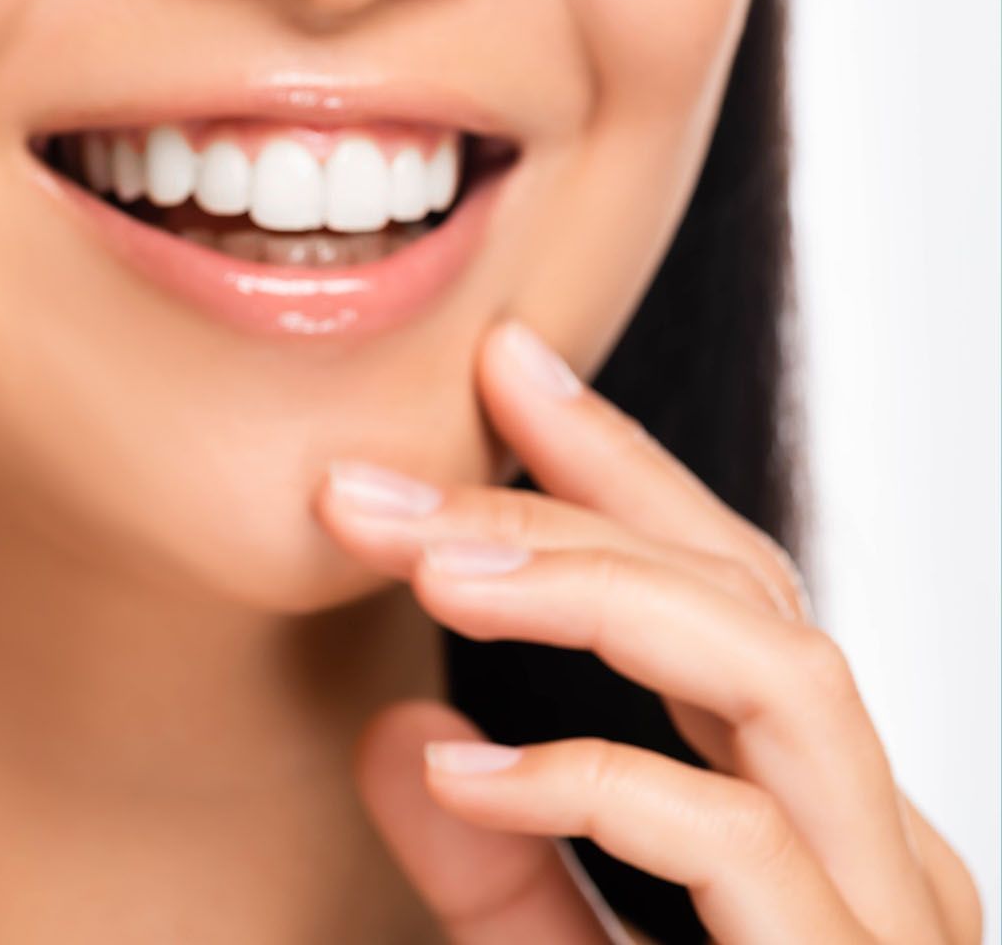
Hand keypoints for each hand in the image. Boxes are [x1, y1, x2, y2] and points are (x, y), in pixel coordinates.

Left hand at [325, 322, 980, 943]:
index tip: (501, 367)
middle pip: (747, 598)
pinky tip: (460, 778)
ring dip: (587, 595)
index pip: (730, 591)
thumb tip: (394, 734)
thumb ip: (489, 866)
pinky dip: (587, 783)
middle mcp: (875, 843)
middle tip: (371, 486)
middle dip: (558, 511)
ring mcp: (886, 912)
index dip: (616, 468)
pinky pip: (738, 834)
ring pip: (777, 673)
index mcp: (818, 817)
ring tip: (427, 568)